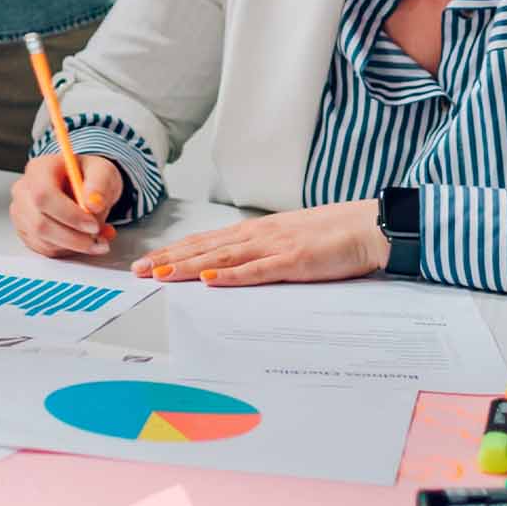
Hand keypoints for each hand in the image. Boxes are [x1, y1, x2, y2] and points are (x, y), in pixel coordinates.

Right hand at [11, 153, 123, 257]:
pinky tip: (82, 240)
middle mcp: (25, 190)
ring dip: (74, 246)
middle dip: (74, 238)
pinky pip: (45, 248)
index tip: (93, 225)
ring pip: (43, 240)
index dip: (69, 215)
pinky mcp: (25, 231)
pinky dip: (68, 250)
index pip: (44, 194)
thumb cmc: (87, 175)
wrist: (82, 185)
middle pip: (40, 223)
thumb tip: (93, 204)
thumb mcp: (102, 171)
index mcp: (40, 169)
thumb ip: (100, 184)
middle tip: (99, 240)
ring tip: (97, 238)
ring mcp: (22, 212)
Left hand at [132, 201, 389, 284]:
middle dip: (168, 259)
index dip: (175, 251)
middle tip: (137, 271)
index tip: (148, 262)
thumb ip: (263, 253)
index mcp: (258, 231)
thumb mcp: (290, 242)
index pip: (206, 242)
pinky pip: (257, 271)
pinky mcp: (294, 262)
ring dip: (188, 266)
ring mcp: (275, 247)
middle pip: (205, 248)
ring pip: (222, 258)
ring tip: (159, 274)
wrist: (369, 227)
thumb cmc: (333, 236)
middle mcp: (259, 235)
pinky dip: (231, 276)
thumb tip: (235, 266)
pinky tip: (208, 280)